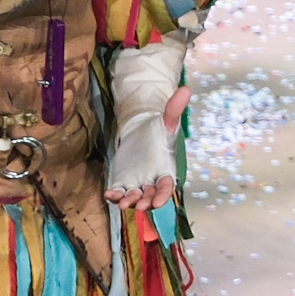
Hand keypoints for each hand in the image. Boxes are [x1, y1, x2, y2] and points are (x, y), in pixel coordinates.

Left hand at [105, 85, 188, 212]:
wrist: (141, 133)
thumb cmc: (157, 131)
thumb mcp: (165, 122)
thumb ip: (174, 110)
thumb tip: (185, 90)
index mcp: (165, 170)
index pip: (167, 187)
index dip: (164, 195)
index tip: (160, 202)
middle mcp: (152, 181)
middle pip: (150, 196)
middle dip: (145, 202)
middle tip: (139, 206)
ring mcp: (137, 183)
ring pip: (134, 197)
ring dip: (129, 202)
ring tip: (122, 205)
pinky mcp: (123, 182)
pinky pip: (119, 192)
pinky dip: (114, 196)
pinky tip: (109, 195)